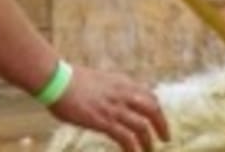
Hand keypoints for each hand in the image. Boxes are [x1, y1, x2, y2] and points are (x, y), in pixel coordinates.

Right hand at [49, 66, 169, 151]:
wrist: (58, 80)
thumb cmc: (72, 81)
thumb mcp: (100, 81)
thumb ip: (112, 89)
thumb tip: (114, 99)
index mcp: (123, 83)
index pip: (149, 96)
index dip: (156, 109)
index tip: (158, 119)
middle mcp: (124, 94)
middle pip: (152, 109)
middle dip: (162, 124)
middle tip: (166, 137)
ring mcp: (115, 108)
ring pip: (142, 126)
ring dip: (148, 141)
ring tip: (150, 150)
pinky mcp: (104, 121)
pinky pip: (125, 137)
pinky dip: (132, 147)